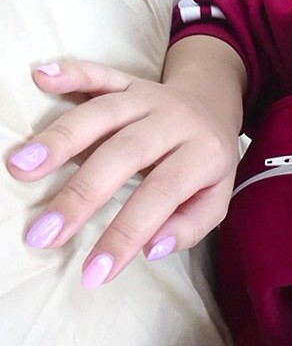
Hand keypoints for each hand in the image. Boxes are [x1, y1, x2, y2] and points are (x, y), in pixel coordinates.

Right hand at [7, 60, 241, 287]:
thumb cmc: (209, 162)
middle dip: (81, 195)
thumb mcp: (217, 198)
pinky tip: (40, 76)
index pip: (161, 195)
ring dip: (60, 138)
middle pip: (124, 154)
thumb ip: (191, 225)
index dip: (127, 234)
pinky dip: (70, 73)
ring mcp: (149, 97)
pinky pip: (99, 74)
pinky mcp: (128, 81)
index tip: (94, 272)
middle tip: (42, 233)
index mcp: (203, 153)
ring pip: (103, 113)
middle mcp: (175, 121)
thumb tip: (152, 249)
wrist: (215, 102)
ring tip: (20, 168)